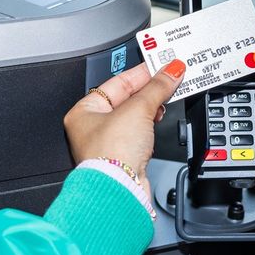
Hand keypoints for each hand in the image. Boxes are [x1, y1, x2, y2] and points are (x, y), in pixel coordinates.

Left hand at [64, 60, 186, 195]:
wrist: (119, 189)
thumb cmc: (111, 154)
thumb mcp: (138, 108)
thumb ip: (157, 87)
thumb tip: (170, 71)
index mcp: (84, 111)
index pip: (117, 83)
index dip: (141, 73)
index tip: (161, 65)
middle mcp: (93, 127)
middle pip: (127, 99)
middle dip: (149, 89)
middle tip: (170, 77)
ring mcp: (109, 143)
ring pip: (135, 116)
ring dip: (152, 106)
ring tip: (168, 95)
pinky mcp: (125, 157)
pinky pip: (140, 133)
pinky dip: (152, 124)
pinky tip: (160, 118)